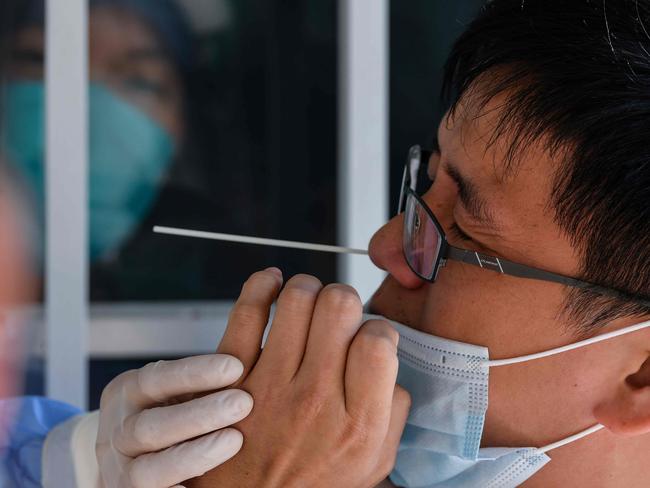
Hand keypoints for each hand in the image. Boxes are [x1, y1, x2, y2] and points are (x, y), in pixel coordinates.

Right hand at [96, 354, 252, 487]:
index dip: (193, 372)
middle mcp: (119, 432)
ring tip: (235, 440)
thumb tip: (261, 331)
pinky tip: (201, 487)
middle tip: (243, 402)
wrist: (133, 461)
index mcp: (130, 392)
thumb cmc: (173, 414)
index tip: (235, 365)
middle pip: (150, 427)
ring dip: (194, 455)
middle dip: (197, 414)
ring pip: (147, 471)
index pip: (156, 380)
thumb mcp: (179, 388)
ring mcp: (122, 471)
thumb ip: (211, 371)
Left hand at [188, 269, 410, 487]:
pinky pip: (247, 312)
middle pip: (339, 306)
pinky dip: (261, 286)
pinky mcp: (232, 376)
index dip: (379, 329)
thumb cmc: (311, 486)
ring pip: (297, 298)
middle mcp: (315, 398)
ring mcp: (269, 384)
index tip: (369, 339)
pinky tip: (273, 283)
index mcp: (356, 424)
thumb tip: (389, 365)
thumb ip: (392, 415)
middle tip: (339, 316)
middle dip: (345, 300)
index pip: (378, 340)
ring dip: (308, 289)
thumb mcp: (371, 467)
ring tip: (309, 302)